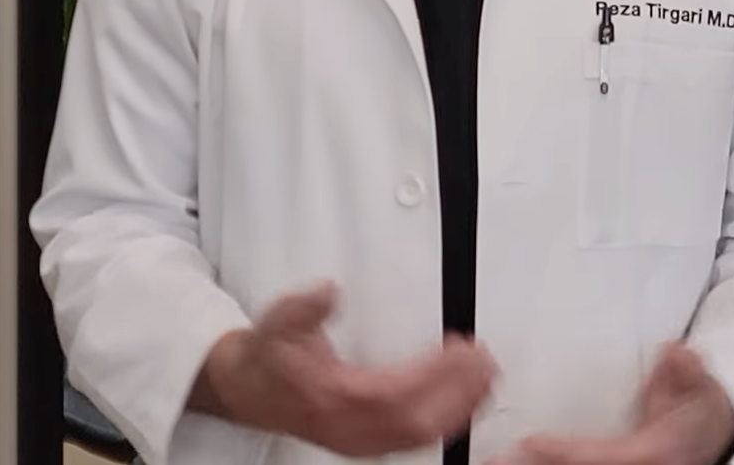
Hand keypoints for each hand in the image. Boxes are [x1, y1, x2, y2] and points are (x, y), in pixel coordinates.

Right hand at [190, 281, 496, 455]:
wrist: (247, 388)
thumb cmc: (269, 357)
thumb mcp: (277, 322)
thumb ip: (302, 308)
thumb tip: (328, 292)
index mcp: (331, 397)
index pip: (394, 394)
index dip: (434, 375)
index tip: (462, 349)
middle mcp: (348, 426)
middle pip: (416, 423)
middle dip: (459, 395)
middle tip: (486, 363)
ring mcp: (358, 439)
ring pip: (418, 435)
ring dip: (459, 409)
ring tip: (485, 378)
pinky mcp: (365, 441)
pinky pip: (413, 439)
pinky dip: (445, 421)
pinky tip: (463, 402)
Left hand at [495, 342, 733, 464]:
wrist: (716, 427)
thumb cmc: (701, 406)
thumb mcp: (701, 381)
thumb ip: (687, 369)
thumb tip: (676, 354)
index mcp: (654, 453)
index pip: (603, 456)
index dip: (566, 452)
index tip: (533, 442)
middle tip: (500, 458)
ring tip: (501, 460)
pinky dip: (557, 462)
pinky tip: (526, 459)